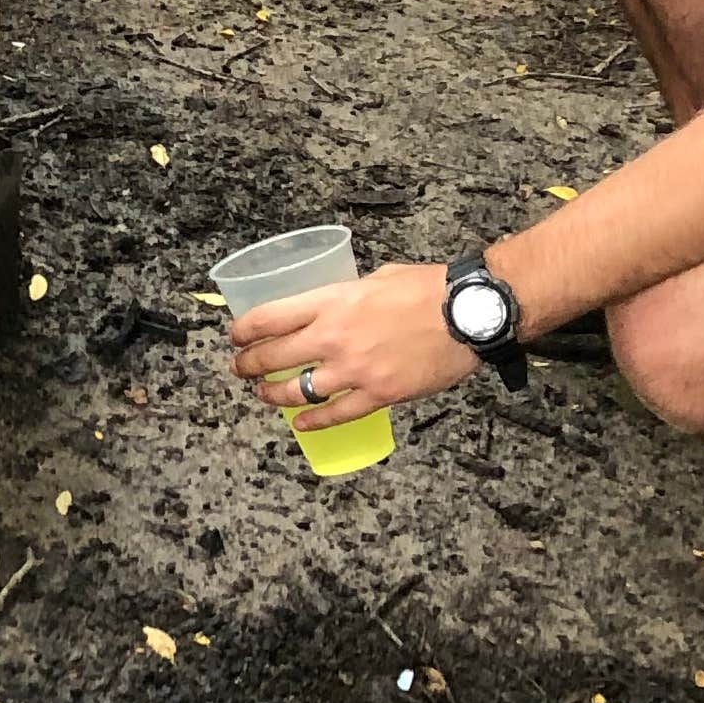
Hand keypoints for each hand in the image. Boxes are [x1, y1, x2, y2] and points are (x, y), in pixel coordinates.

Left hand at [226, 264, 475, 417]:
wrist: (468, 314)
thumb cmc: (428, 288)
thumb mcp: (376, 279)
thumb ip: (347, 296)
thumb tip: (334, 306)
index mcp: (333, 302)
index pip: (270, 318)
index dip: (244, 330)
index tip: (235, 337)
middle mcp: (335, 337)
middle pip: (274, 356)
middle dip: (248, 365)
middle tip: (240, 369)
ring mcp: (355, 370)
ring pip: (298, 391)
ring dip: (273, 395)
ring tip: (263, 395)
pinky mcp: (379, 395)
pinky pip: (336, 415)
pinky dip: (313, 422)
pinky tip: (300, 423)